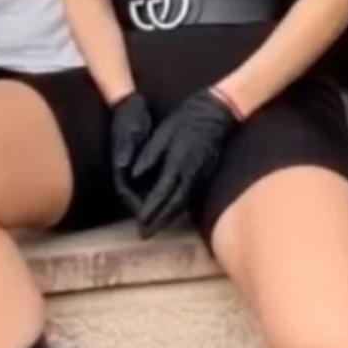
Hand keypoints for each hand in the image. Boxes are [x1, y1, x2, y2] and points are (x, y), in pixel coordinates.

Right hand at [110, 92, 154, 218]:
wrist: (128, 104)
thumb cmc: (129, 116)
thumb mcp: (128, 129)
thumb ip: (126, 148)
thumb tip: (122, 166)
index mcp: (122, 163)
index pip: (127, 193)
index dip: (138, 208)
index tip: (146, 219)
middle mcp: (125, 169)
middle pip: (134, 199)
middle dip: (145, 214)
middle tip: (154, 229)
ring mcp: (131, 168)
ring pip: (142, 193)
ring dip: (152, 207)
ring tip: (164, 220)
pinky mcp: (140, 164)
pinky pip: (149, 184)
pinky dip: (157, 194)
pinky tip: (170, 199)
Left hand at [131, 89, 239, 238]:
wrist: (214, 113)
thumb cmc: (184, 121)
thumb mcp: (162, 135)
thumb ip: (148, 156)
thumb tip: (133, 176)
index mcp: (177, 163)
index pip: (162, 194)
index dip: (150, 211)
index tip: (140, 224)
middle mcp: (191, 174)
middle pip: (174, 205)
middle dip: (159, 221)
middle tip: (145, 234)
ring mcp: (201, 176)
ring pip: (183, 203)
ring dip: (169, 218)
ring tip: (155, 227)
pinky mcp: (205, 175)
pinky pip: (190, 196)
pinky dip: (178, 207)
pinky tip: (171, 212)